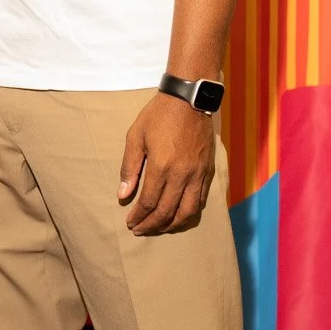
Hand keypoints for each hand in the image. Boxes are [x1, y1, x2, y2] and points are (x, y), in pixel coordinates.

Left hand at [117, 93, 215, 235]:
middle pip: (167, 212)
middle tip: (140, 230)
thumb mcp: (135, 138)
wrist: (189, 100)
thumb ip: (129, 168)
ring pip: (188, 211)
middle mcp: (182, 174)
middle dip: (152, 225)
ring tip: (159, 227)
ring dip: (172, 224)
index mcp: (162, 167)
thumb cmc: (158, 116)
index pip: (149, 202)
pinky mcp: (208, 171)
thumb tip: (122, 195)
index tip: (130, 222)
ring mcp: (198, 174)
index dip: (138, 216)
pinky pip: (201, 200)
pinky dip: (190, 212)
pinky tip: (179, 215)